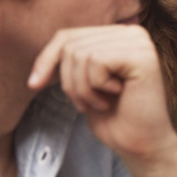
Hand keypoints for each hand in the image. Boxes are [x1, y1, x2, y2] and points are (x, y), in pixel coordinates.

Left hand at [26, 26, 176, 161]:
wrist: (140, 143)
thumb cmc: (115, 117)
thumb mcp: (86, 82)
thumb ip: (74, 58)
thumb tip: (43, 48)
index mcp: (119, 35)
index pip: (69, 35)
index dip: (46, 60)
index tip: (34, 84)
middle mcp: (133, 33)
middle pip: (72, 44)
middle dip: (69, 81)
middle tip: (86, 104)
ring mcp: (140, 42)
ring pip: (81, 54)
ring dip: (82, 88)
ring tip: (100, 103)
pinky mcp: (142, 56)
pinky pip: (97, 61)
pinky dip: (95, 87)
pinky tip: (114, 96)